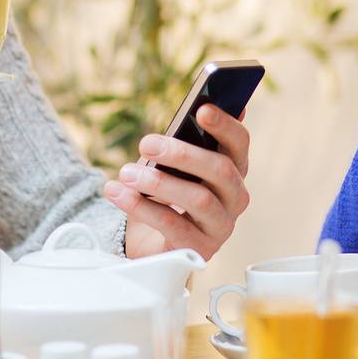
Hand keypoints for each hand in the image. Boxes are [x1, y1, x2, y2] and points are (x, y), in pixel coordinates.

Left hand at [108, 106, 250, 260]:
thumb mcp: (174, 166)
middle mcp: (235, 197)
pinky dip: (141, 207)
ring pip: (199, 199)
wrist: (154, 244)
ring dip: (159, 182)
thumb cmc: (168, 196)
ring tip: (127, 172)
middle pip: (221, 170)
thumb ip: (186, 141)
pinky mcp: (200, 249)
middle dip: (182, 153)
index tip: (202, 109)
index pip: (239, 143)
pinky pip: (172, 225)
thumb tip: (196, 109)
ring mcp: (221, 226)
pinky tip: (118, 194)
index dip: (225, 125)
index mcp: (234, 169)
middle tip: (146, 142)